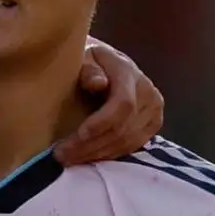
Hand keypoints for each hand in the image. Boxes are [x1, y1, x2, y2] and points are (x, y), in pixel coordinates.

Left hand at [54, 38, 163, 165]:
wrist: (105, 62)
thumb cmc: (86, 59)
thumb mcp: (81, 56)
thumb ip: (87, 68)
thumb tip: (97, 83)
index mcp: (128, 71)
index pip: (123, 104)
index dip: (101, 123)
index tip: (78, 135)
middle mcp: (147, 91)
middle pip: (124, 127)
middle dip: (91, 145)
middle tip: (61, 155)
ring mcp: (153, 109)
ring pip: (128, 141)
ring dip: (97, 154)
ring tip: (69, 159)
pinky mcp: (153, 123)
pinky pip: (133, 145)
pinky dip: (108, 154)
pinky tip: (87, 157)